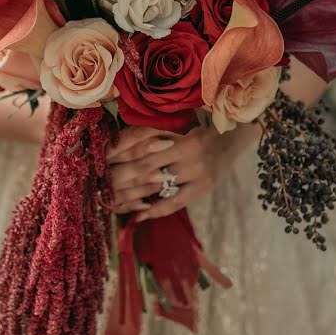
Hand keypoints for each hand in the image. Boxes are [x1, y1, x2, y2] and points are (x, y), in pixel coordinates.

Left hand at [106, 122, 258, 219]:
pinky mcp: (204, 186)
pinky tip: (138, 215)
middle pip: (142, 165)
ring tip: (109, 201)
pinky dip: (155, 209)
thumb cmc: (202, 124)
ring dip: (129, 195)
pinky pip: (175, 201)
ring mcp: (197, 169)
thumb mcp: (179, 119)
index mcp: (178, 126)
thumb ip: (154, 129)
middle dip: (116, 176)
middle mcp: (188, 147)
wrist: (238, 134)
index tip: (97, 161)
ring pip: (154, 184)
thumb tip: (116, 142)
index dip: (115, 152)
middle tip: (96, 185)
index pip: (138, 141)